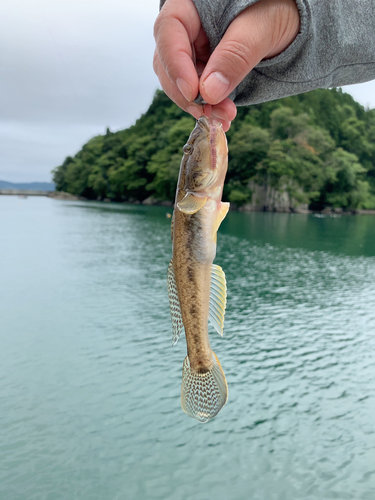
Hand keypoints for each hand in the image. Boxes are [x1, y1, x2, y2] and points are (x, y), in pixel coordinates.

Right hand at [153, 0, 299, 130]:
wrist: (298, 21)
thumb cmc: (283, 6)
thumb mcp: (264, 25)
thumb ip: (236, 54)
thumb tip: (208, 93)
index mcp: (192, 2)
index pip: (169, 30)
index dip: (175, 63)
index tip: (192, 92)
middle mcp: (189, 26)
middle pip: (168, 61)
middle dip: (187, 93)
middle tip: (209, 113)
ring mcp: (196, 49)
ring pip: (181, 81)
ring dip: (199, 105)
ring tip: (223, 118)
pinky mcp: (206, 68)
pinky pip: (199, 91)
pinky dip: (209, 107)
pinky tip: (223, 118)